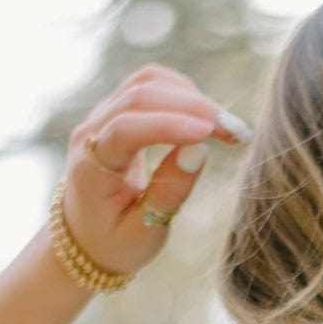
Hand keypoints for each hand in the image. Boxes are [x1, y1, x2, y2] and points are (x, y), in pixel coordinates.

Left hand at [61, 62, 250, 278]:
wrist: (85, 235)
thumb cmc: (115, 241)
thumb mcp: (143, 234)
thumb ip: (168, 195)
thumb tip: (199, 151)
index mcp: (89, 169)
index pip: (125, 130)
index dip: (167, 126)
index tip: (209, 134)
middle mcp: (90, 133)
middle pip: (139, 96)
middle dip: (192, 107)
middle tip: (237, 131)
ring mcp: (101, 116)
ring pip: (146, 82)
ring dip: (192, 97)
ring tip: (228, 126)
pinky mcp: (117, 109)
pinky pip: (149, 85)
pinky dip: (183, 94)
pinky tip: (208, 118)